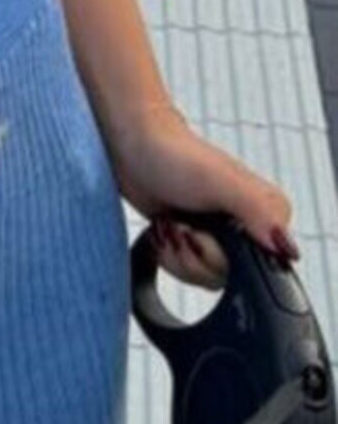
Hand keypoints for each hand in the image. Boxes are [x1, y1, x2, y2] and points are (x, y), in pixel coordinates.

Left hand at [106, 101, 296, 289]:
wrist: (135, 145)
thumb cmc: (175, 154)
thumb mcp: (221, 182)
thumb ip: (259, 211)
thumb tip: (286, 249)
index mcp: (268, 213)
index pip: (257, 269)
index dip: (220, 259)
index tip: (200, 234)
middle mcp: (249, 226)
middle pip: (228, 278)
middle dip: (194, 257)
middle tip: (181, 225)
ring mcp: (221, 235)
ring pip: (205, 278)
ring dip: (177, 256)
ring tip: (171, 223)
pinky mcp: (196, 239)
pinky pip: (187, 272)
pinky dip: (169, 257)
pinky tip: (164, 230)